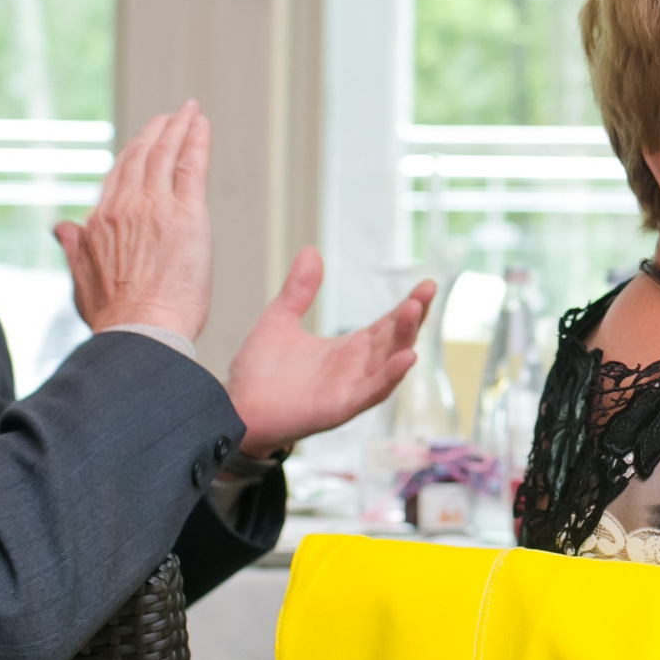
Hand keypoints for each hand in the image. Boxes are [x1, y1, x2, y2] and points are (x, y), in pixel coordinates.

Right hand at [56, 101, 210, 341]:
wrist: (141, 332)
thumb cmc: (116, 320)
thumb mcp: (82, 282)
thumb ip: (74, 249)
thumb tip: (59, 227)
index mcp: (99, 223)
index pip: (117, 178)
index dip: (132, 157)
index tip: (144, 144)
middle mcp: (124, 207)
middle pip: (140, 157)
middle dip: (156, 132)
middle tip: (171, 117)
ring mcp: (154, 206)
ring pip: (165, 154)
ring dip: (178, 127)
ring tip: (189, 111)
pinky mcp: (186, 213)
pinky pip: (191, 165)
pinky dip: (196, 140)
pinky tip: (201, 124)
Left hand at [226, 251, 434, 455]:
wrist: (234, 407)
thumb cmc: (258, 372)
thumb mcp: (280, 319)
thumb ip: (299, 290)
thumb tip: (310, 251)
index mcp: (348, 349)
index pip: (388, 325)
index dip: (408, 306)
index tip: (426, 285)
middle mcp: (357, 369)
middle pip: (395, 340)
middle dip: (413, 316)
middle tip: (425, 291)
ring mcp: (351, 389)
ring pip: (389, 363)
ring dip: (404, 339)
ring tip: (413, 311)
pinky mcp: (340, 408)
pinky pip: (372, 392)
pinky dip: (390, 376)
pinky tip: (405, 358)